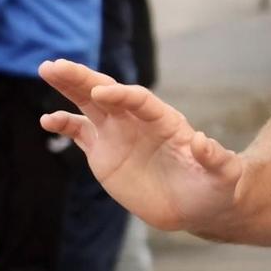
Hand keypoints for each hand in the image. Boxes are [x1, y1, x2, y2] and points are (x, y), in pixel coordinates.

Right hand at [38, 58, 244, 231]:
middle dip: (83, 78)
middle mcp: (138, 121)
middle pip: (108, 92)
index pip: (139, 100)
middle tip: (55, 65)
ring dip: (68, 87)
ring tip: (47, 69)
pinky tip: (47, 121)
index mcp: (165, 121)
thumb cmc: (215, 187)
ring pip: (89, 104)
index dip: (121, 95)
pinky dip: (64, 124)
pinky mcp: (104, 152)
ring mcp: (119, 134)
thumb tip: (203, 142)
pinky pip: (80, 133)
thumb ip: (216, 159)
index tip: (101, 93)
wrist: (197, 205)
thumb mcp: (223, 175)